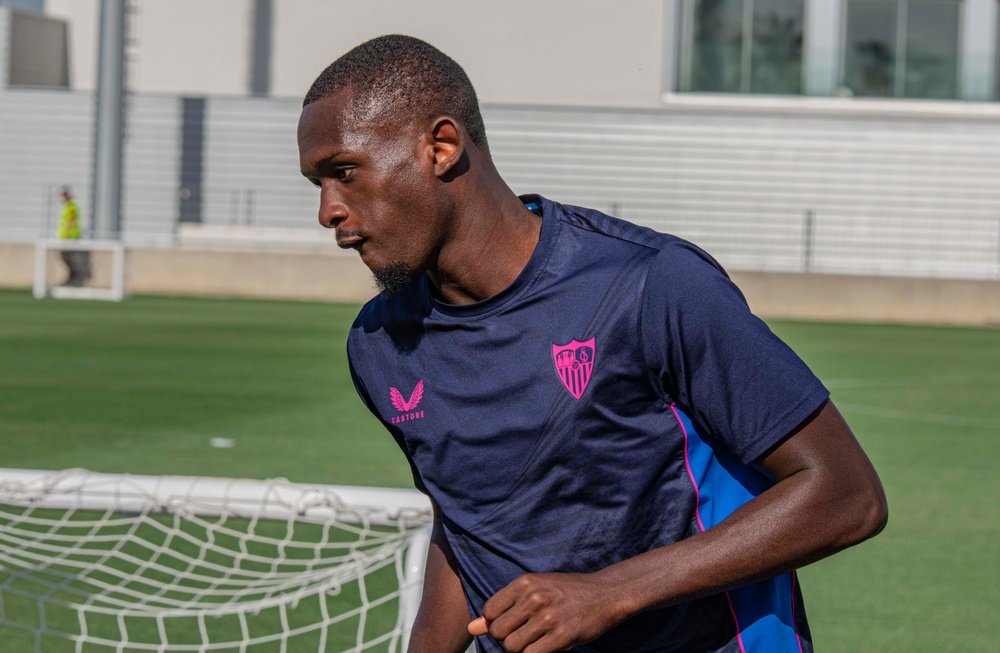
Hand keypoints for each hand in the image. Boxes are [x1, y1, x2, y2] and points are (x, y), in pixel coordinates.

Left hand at [467, 572, 624, 652]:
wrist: (605, 594)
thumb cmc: (566, 592)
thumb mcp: (534, 590)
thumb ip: (503, 607)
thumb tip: (471, 628)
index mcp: (525, 582)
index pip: (489, 611)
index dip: (497, 622)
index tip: (513, 622)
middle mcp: (534, 598)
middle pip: (498, 632)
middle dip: (507, 638)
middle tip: (525, 632)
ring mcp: (548, 618)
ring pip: (511, 647)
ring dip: (520, 649)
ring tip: (535, 640)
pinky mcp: (561, 636)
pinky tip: (545, 646)